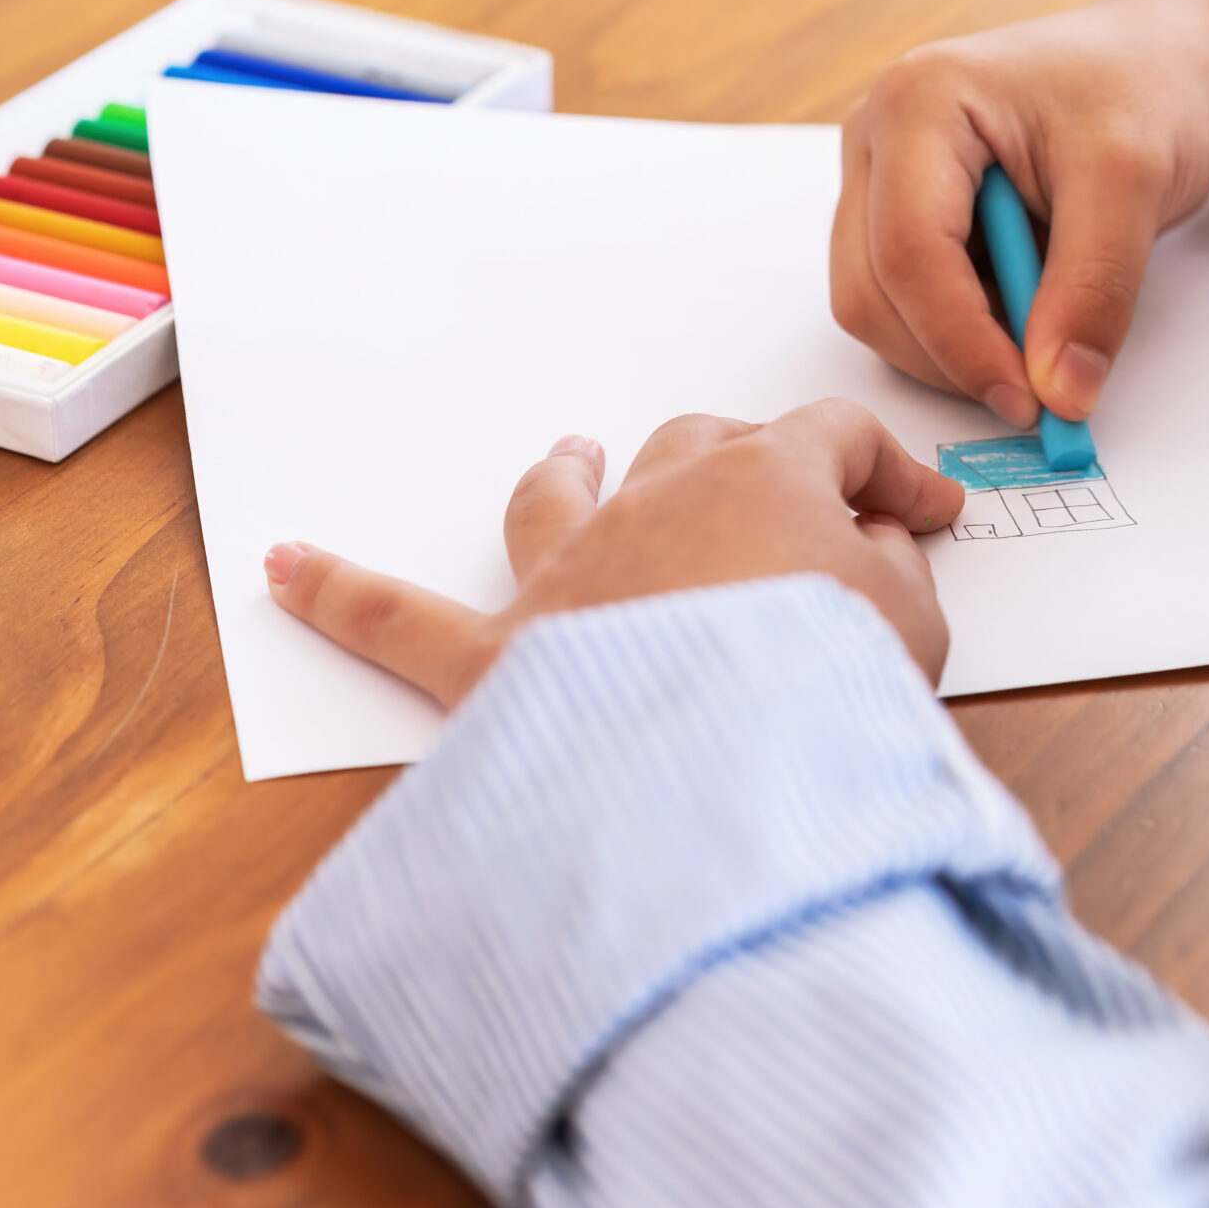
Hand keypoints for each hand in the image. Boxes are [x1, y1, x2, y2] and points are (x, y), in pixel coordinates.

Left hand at [261, 400, 967, 708]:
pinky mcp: (496, 662)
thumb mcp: (910, 629)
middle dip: (739, 458)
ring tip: (565, 461)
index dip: (889, 469)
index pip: (834, 438)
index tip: (925, 514)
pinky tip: (283, 569)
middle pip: (693, 445)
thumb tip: (873, 548)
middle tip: (777, 494)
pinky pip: (395, 619)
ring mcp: (571, 577)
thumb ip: (893, 573)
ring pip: (557, 496)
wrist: (729, 769)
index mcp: (763, 481)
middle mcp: (655, 505)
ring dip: (564, 476)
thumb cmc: (824, 693)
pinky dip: (336, 592)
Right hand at [831, 0, 1208, 426]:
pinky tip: (1025, 304)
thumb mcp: (1133, 182)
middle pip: (869, 291)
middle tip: (1041, 388)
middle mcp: (876, 137)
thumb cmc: (1145, 90)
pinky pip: (902, 304)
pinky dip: (960, 332)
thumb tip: (1060, 392)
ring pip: (876, 307)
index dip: (963, 342)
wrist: (1161, 67)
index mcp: (918, 101)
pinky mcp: (898, 216)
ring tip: (1046, 319)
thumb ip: (1094, 290)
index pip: (908, 253)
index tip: (1030, 399)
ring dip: (954, 347)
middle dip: (951, 355)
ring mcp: (879, 179)